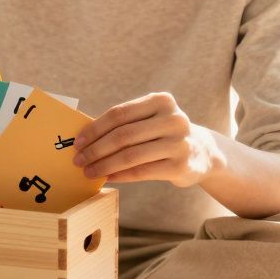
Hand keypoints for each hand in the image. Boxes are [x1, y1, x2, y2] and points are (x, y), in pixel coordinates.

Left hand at [71, 92, 219, 186]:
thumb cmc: (162, 134)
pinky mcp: (180, 165)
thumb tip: (84, 139)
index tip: (77, 142)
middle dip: (95, 149)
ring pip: (130, 155)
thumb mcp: (149, 120)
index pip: (119, 114)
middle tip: (78, 160)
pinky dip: (120, 176)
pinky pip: (142, 172)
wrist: (202, 153)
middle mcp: (173, 119)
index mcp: (161, 101)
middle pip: (123, 135)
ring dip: (104, 165)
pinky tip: (107, 178)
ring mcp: (179, 142)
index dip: (94, 129)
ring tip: (88, 172)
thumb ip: (123, 124)